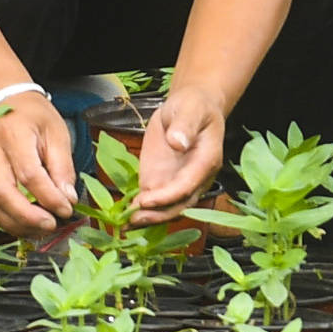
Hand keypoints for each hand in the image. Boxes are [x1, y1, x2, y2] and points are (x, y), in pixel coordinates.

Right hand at [0, 91, 75, 240]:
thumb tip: (68, 199)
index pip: (29, 173)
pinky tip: (25, 224)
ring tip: (40, 230)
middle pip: (2, 193)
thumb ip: (63, 167)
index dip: (49, 197)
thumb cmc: (34, 117)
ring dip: (16, 224)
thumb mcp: (57, 133)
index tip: (66, 209)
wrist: (4, 102)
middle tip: (51, 225)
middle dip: (28, 216)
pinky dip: (6, 221)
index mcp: (12, 134)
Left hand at [132, 88, 228, 220]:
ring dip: (149, 218)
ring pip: (169, 207)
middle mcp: (196, 178)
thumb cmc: (193, 106)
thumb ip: (185, 126)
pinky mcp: (166, 181)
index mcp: (206, 161)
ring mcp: (181, 182)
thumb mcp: (190, 109)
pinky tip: (126, 217)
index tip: (146, 200)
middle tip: (133, 220)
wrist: (191, 108)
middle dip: (157, 214)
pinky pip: (157, 201)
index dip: (168, 196)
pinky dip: (143, 210)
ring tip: (126, 225)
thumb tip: (178, 143)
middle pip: (180, 203)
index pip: (188, 185)